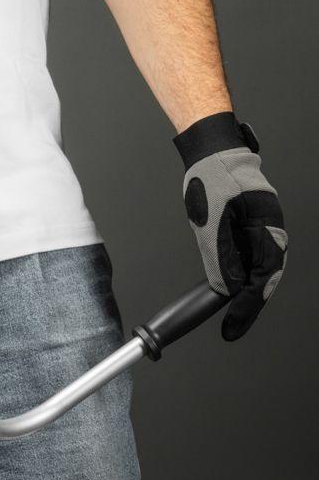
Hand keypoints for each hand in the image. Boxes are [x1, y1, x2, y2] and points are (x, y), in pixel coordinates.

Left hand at [174, 112, 286, 340]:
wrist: (212, 150)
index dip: (248, 305)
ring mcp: (259, 229)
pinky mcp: (247, 227)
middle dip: (249, 306)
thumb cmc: (213, 176)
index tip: (233, 325)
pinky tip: (227, 286)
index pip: (263, 277)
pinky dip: (238, 274)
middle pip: (264, 277)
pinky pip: (247, 256)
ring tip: (231, 316)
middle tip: (232, 329)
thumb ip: (219, 254)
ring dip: (244, 292)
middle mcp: (269, 230)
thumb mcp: (210, 219)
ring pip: (256, 269)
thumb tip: (226, 287)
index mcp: (267, 227)